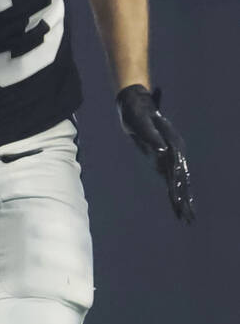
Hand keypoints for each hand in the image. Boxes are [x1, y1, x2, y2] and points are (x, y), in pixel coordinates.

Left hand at [116, 84, 193, 223]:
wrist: (135, 104)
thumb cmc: (136, 112)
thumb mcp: (141, 123)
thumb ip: (151, 136)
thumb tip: (161, 151)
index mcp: (172, 143)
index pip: (177, 169)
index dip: (178, 186)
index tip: (180, 201)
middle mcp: (175, 151)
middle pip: (181, 179)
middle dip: (184, 200)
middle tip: (188, 218)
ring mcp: (171, 155)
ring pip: (178, 182)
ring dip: (183, 200)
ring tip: (187, 219)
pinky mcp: (163, 159)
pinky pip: (170, 179)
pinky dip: (174, 193)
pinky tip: (178, 206)